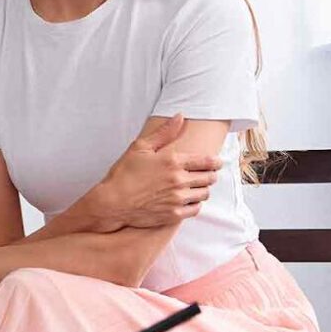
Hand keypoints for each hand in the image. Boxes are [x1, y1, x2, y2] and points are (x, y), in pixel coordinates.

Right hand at [88, 115, 221, 230]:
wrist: (113, 202)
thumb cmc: (124, 173)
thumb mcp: (140, 147)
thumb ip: (164, 132)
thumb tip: (180, 117)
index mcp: (173, 161)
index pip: (207, 161)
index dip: (216, 162)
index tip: (218, 162)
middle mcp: (179, 180)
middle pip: (209, 178)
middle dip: (211, 175)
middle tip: (207, 174)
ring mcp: (178, 199)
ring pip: (204, 194)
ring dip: (203, 189)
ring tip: (197, 187)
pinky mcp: (174, 214)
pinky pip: (196, 209)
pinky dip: (195, 204)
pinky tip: (188, 200)